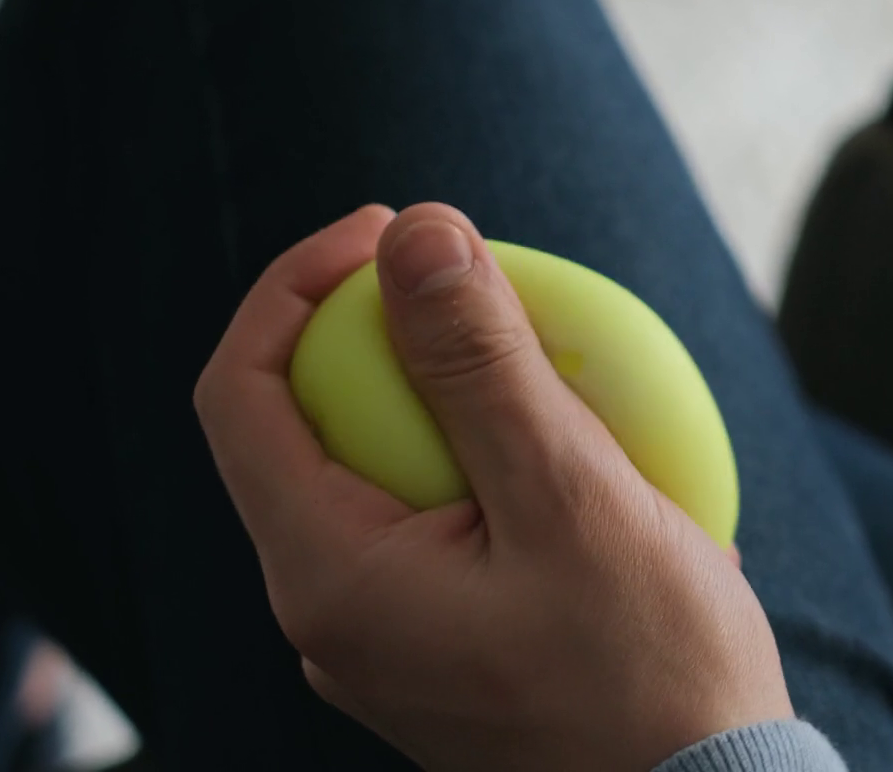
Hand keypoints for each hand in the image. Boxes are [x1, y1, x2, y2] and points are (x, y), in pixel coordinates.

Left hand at [194, 203, 790, 771]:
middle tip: (478, 273)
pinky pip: (430, 524)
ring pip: (373, 474)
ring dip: (439, 393)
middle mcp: (328, 616)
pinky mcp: (438, 653)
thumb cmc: (650, 667)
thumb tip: (415, 229)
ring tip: (546, 354)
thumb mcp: (573, 496)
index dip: (297, 284)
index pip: (242, 392)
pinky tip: (574, 448)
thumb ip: (481, 363)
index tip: (393, 225)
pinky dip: (479, 461)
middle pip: (304, 427)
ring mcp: (381, 643)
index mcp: (327, 578)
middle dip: (379, 328)